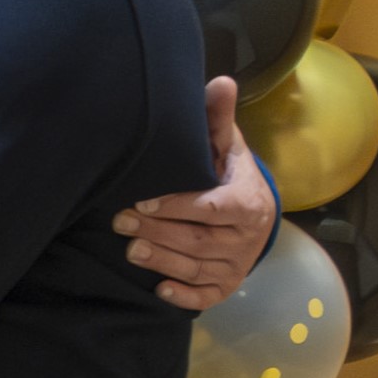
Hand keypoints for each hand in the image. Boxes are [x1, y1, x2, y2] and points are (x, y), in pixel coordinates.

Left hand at [115, 75, 276, 308]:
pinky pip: (206, 296)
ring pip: (196, 267)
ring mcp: (236, 265)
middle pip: (197, 239)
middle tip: (121, 221)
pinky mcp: (226, 285)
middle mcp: (246, 238)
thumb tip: (221, 81)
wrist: (256, 212)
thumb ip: (218, 118)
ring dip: (162, 260)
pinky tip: (158, 289)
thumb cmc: (229, 175)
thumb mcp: (227, 146)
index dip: (177, 206)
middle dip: (157, 232)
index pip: (211, 208)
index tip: (143, 200)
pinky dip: (183, 296)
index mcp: (247, 203)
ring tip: (130, 250)